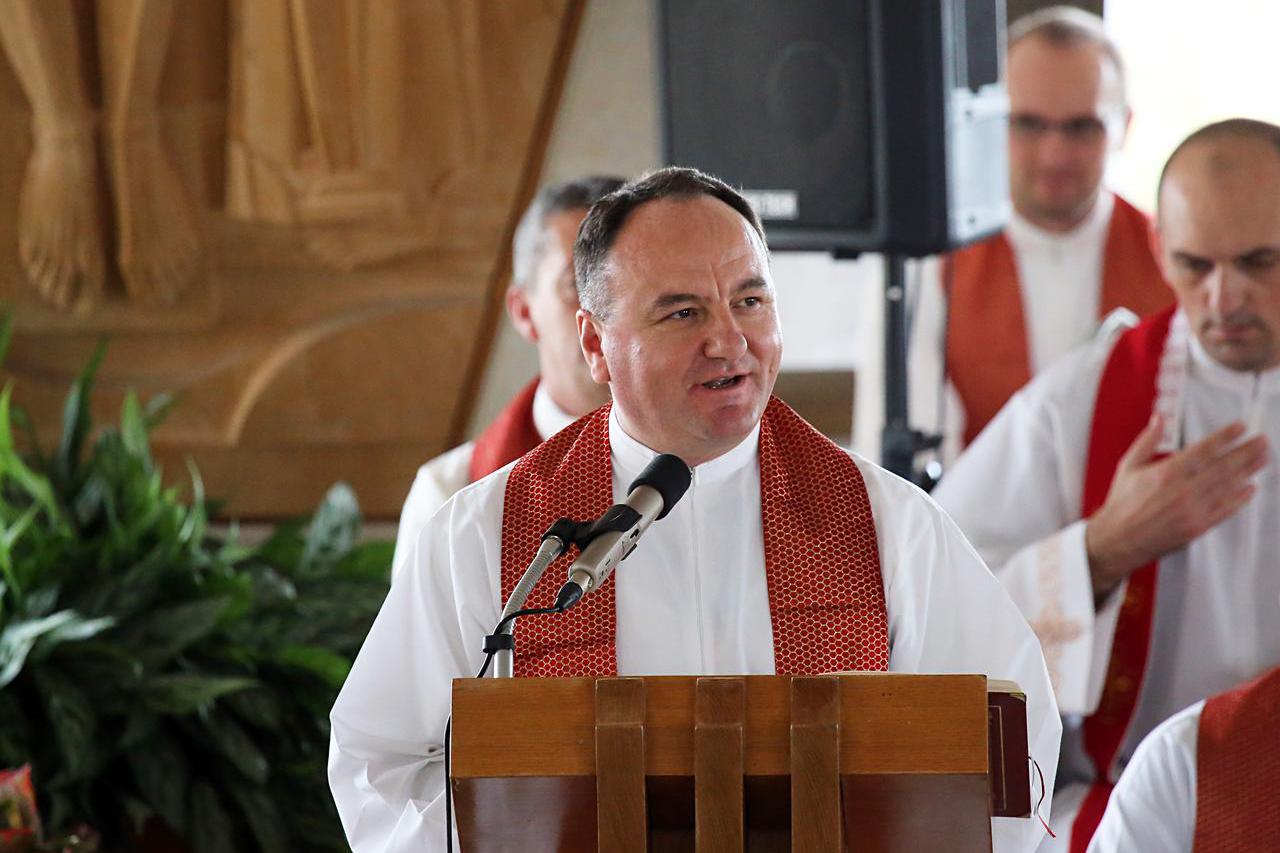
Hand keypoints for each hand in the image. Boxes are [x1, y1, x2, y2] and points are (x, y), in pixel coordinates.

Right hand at [1084, 414, 1268, 601]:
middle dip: (1247, 452)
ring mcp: (1193, 510)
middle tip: (1262, 441)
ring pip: (1228, 486)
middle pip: (1223, 466)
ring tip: (1263, 458)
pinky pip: (1225, 509)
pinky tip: (1250, 488)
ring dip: (1249, 470)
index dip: (1225, 437)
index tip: (1240, 427)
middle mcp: (1183, 490)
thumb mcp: (1128, 466)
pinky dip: (1240, 498)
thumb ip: (1147, 441)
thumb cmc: (1122, 504)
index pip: (1204, 450)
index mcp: (1166, 472)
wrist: (1118, 539)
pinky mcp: (1197, 526)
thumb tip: (1159, 419)